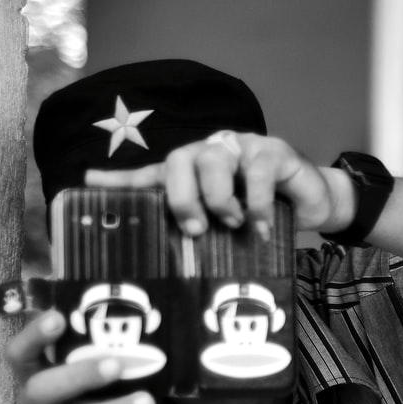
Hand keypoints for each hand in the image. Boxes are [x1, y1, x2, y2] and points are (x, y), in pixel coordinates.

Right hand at [6, 311, 156, 403]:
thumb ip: (95, 368)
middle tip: (117, 364)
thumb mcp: (80, 392)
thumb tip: (141, 334)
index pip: (19, 355)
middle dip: (80, 375)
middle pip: (42, 389)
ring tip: (147, 403)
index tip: (57, 317)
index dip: (33, 337)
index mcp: (33, 382)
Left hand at [84, 133, 350, 240]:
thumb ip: (204, 229)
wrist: (315, 205)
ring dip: (219, 199)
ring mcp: (241, 148)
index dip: (120, 179)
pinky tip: (261, 225)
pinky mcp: (272, 151)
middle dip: (182, 198)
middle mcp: (210, 153)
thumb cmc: (267, 214)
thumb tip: (170, 255)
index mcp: (194, 172)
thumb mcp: (230, 224)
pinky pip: (254, 171)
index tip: (87, 182)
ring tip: (233, 224)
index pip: (152, 173)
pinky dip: (255, 203)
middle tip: (194, 228)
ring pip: (212, 161)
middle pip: (179, 161)